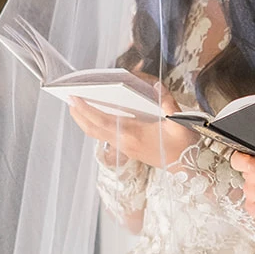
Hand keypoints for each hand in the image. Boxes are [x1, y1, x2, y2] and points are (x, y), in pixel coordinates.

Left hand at [68, 87, 193, 169]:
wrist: (186, 166)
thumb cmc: (183, 145)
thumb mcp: (180, 122)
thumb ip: (168, 103)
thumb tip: (157, 86)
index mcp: (133, 135)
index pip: (103, 120)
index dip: (86, 109)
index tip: (73, 97)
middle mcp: (124, 142)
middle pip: (93, 129)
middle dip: (78, 115)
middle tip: (68, 98)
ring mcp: (124, 147)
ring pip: (96, 134)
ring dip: (84, 121)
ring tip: (75, 106)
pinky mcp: (127, 149)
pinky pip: (104, 136)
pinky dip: (95, 125)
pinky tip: (94, 115)